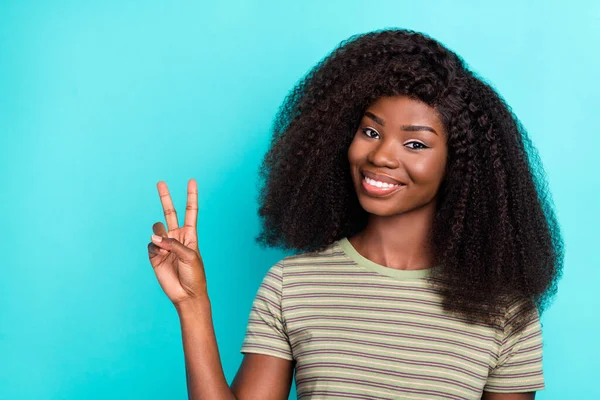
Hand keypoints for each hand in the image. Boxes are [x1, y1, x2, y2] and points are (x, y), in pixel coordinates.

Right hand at [147, 179, 207, 305]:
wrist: (186, 294)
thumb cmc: (194, 275)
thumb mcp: (189, 256)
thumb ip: (173, 243)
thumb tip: (154, 237)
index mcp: (190, 235)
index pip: (190, 211)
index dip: (191, 196)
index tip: (192, 181)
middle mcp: (177, 237)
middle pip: (170, 212)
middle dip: (165, 197)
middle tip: (160, 182)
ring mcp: (165, 245)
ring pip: (157, 229)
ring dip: (160, 236)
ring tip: (165, 248)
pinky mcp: (155, 255)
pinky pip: (151, 245)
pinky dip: (155, 249)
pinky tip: (161, 256)